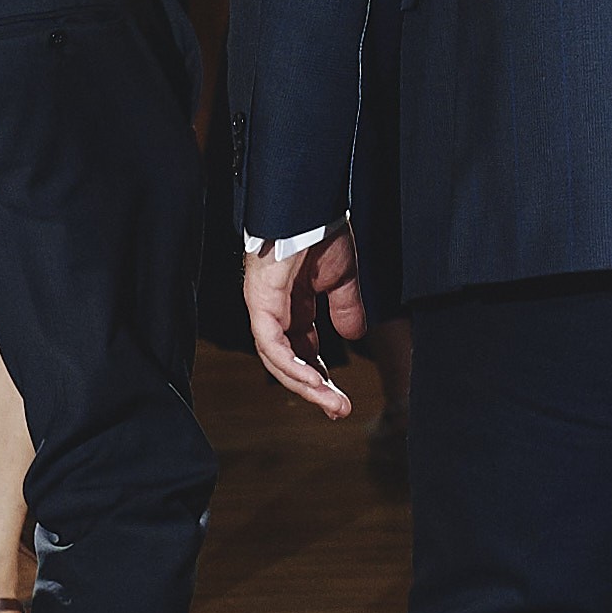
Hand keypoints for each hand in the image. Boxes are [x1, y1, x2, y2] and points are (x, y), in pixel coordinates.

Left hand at [245, 228, 366, 417]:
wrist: (310, 202)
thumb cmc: (321, 229)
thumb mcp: (342, 278)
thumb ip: (345, 307)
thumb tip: (352, 337)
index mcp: (290, 304)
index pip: (301, 350)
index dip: (319, 376)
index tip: (340, 399)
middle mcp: (272, 309)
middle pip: (287, 361)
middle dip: (313, 388)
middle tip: (338, 410)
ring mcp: (263, 306)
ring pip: (276, 359)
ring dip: (304, 384)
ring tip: (331, 402)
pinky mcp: (259, 301)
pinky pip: (271, 343)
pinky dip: (291, 365)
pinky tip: (313, 381)